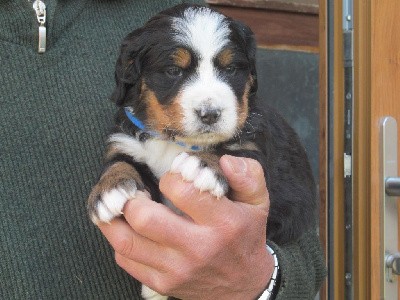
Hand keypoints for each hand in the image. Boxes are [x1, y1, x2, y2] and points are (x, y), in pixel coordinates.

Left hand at [98, 155, 273, 299]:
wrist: (245, 286)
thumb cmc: (246, 236)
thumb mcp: (258, 203)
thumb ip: (248, 175)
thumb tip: (225, 160)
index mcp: (223, 222)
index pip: (182, 191)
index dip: (170, 177)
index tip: (172, 178)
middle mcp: (197, 248)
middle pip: (145, 218)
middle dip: (133, 198)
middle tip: (137, 191)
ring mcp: (177, 270)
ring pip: (126, 241)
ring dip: (115, 218)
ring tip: (120, 204)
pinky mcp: (163, 284)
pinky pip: (126, 260)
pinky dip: (120, 240)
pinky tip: (127, 227)